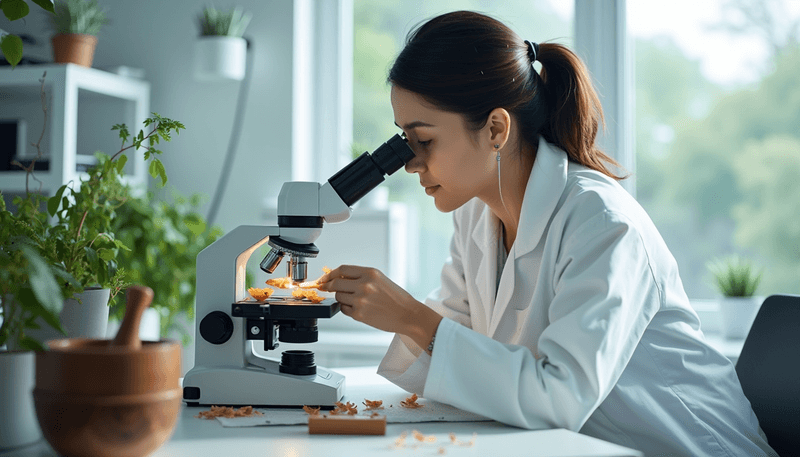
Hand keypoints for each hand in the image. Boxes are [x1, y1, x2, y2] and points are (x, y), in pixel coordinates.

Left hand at [318, 265, 441, 349]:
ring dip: (341, 298)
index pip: (342, 269)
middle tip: (327, 288)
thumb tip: (338, 278)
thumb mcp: (379, 279)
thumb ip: (360, 277)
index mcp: (370, 273)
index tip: (325, 278)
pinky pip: (344, 309)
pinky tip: (358, 308)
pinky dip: (347, 308)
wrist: (407, 314)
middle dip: (329, 286)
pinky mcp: (359, 314)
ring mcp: (361, 300)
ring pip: (338, 297)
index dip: (330, 274)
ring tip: (354, 300)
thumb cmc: (396, 298)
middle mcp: (364, 285)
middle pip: (335, 283)